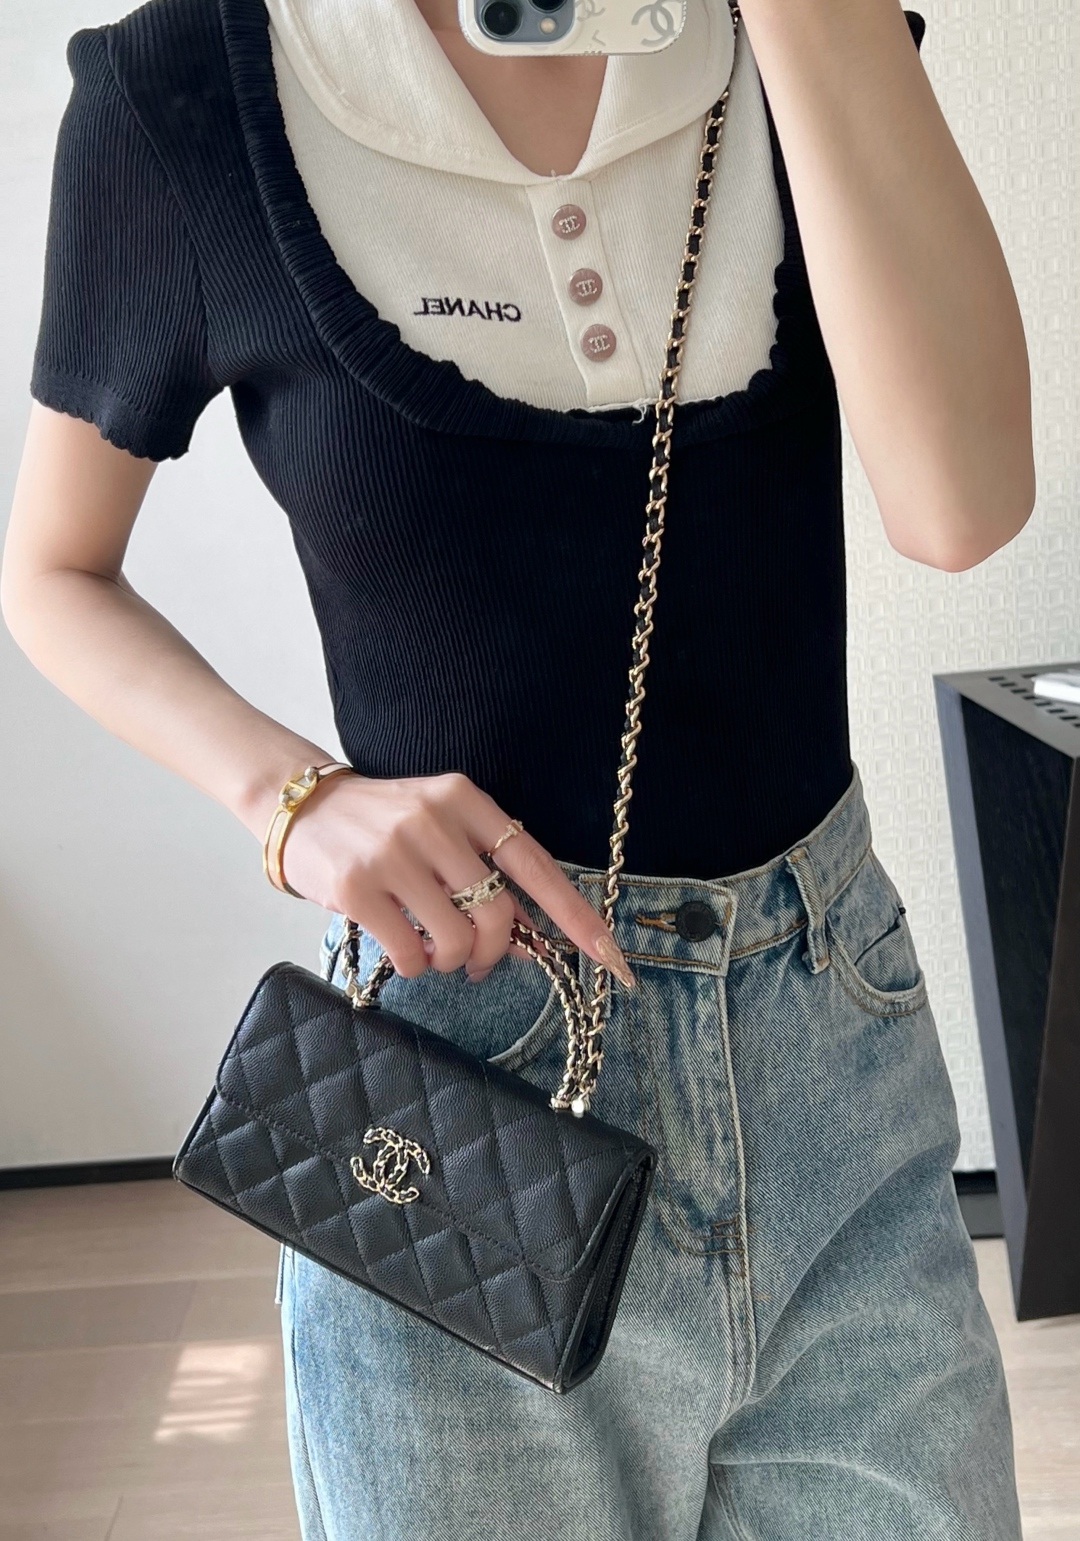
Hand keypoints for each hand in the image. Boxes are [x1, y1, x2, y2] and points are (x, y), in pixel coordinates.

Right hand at [277, 769, 635, 986]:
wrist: (301, 805)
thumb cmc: (383, 825)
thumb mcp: (441, 828)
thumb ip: (484, 873)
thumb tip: (531, 942)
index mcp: (465, 800)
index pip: (533, 864)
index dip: (573, 914)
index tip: (607, 955)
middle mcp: (433, 820)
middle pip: (497, 914)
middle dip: (494, 952)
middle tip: (477, 962)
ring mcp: (393, 853)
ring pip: (454, 940)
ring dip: (450, 961)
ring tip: (432, 950)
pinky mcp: (356, 888)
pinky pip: (409, 954)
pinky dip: (413, 965)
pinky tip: (401, 947)